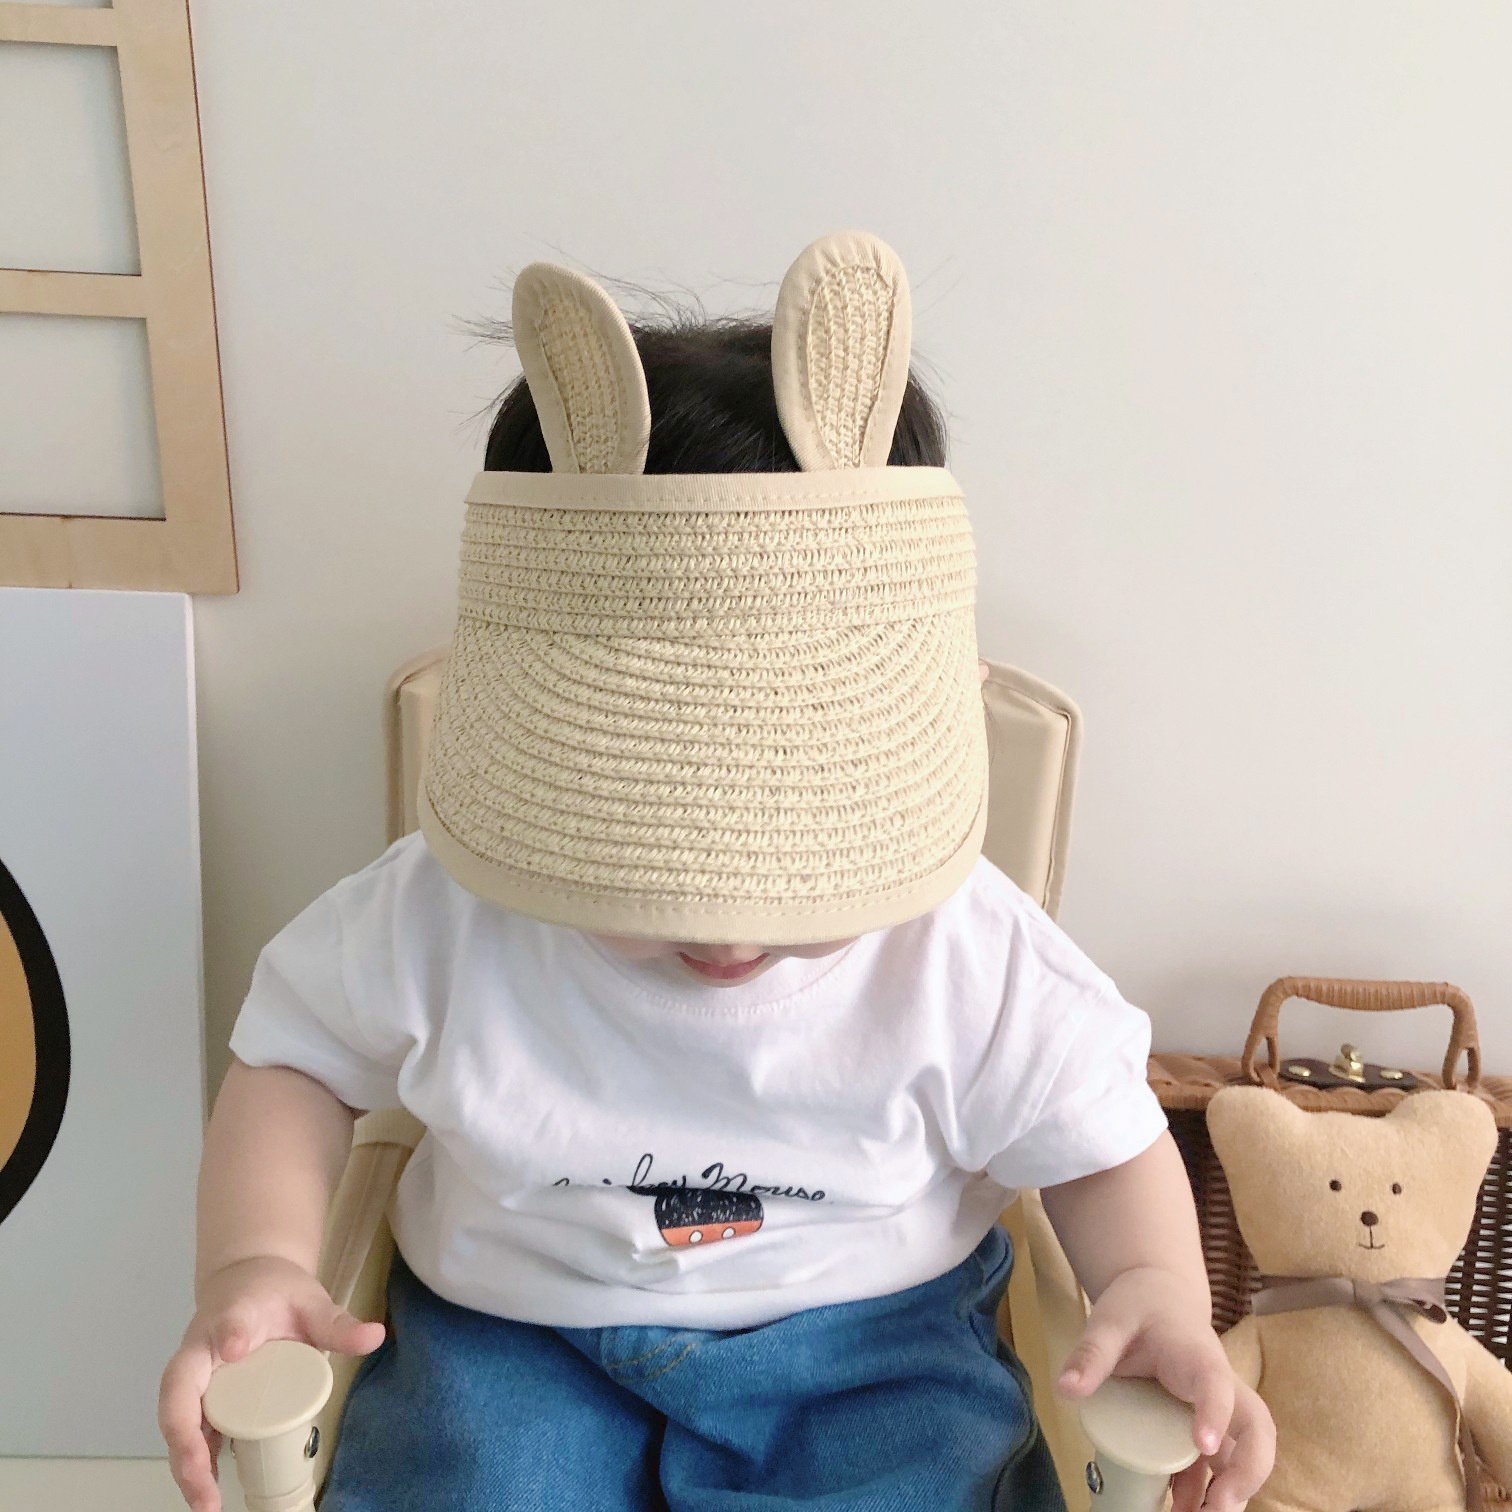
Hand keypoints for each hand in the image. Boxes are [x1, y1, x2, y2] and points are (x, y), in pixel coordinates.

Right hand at [157, 1255, 384, 1511]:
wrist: (246, 1282)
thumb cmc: (275, 1292)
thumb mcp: (310, 1302)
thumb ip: (338, 1322)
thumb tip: (375, 1336)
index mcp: (232, 1314)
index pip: (229, 1323)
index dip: (231, 1333)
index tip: (235, 1347)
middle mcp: (200, 1349)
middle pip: (179, 1393)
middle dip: (186, 1439)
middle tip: (203, 1480)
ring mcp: (193, 1377)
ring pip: (177, 1420)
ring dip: (187, 1461)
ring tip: (205, 1502)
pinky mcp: (197, 1398)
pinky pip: (190, 1430)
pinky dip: (195, 1461)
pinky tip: (207, 1492)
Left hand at [1056, 1266, 1274, 1511]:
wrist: (1158, 1295)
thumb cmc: (1139, 1305)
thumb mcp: (1110, 1320)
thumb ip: (1092, 1353)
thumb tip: (1065, 1390)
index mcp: (1196, 1356)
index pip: (1216, 1384)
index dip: (1214, 1413)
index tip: (1202, 1445)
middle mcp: (1218, 1387)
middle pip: (1255, 1428)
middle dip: (1248, 1469)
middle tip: (1222, 1504)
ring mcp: (1214, 1411)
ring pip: (1239, 1454)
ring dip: (1227, 1491)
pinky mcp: (1201, 1427)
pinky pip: (1211, 1465)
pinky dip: (1201, 1491)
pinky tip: (1179, 1509)